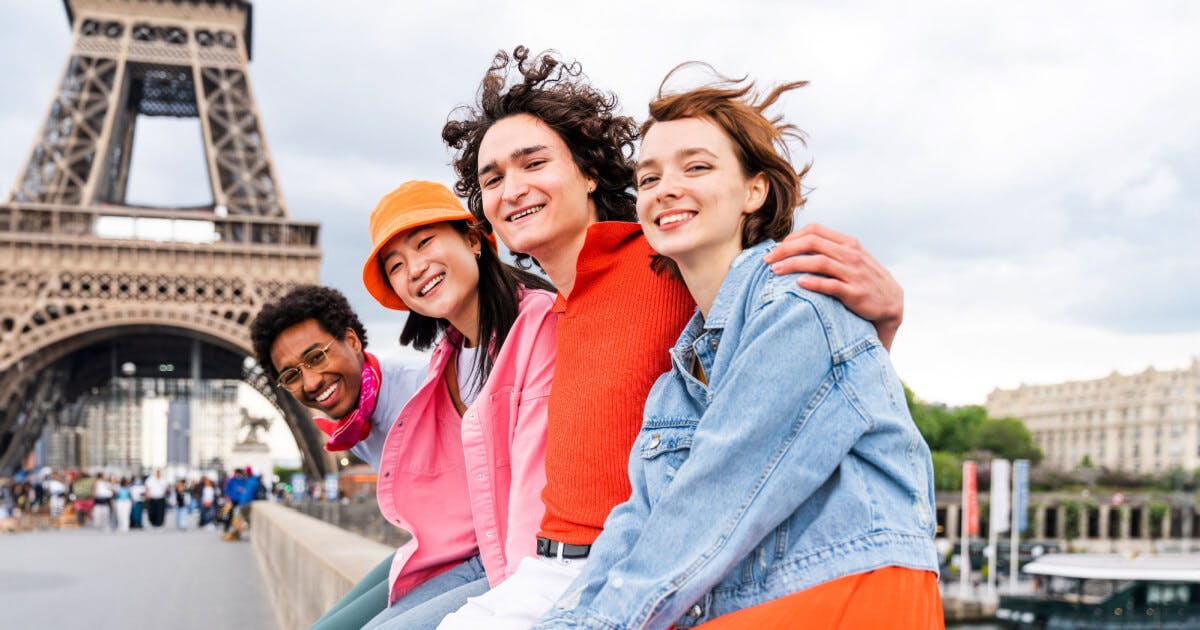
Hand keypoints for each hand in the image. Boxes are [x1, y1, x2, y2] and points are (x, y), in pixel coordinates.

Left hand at [764, 223, 902, 349]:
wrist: (892, 303)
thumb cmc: (865, 279)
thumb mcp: (852, 258)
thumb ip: (830, 250)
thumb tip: (797, 246)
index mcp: (847, 243)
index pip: (814, 230)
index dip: (792, 237)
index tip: (777, 249)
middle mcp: (851, 254)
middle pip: (811, 243)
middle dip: (785, 250)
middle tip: (767, 260)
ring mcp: (853, 273)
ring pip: (818, 262)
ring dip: (793, 265)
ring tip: (775, 271)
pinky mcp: (854, 293)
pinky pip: (830, 285)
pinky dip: (813, 283)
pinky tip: (798, 284)